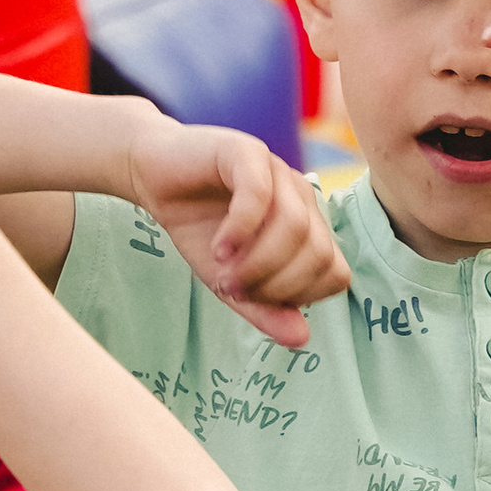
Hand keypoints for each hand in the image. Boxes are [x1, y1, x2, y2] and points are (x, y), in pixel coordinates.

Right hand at [130, 121, 346, 348]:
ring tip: (222, 269)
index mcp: (309, 228)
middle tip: (234, 288)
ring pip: (295, 227)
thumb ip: (266, 310)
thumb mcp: (231, 282)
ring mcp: (279, 172)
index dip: (298, 297)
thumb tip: (301, 339)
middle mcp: (302, 199)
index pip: (335, 274)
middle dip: (276, 285)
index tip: (255, 299)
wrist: (155, 179)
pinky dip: (239, 231)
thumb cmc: (199, 229)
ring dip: (257, 262)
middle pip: (320, 255)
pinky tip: (218, 248)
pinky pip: (259, 196)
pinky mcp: (247, 152)